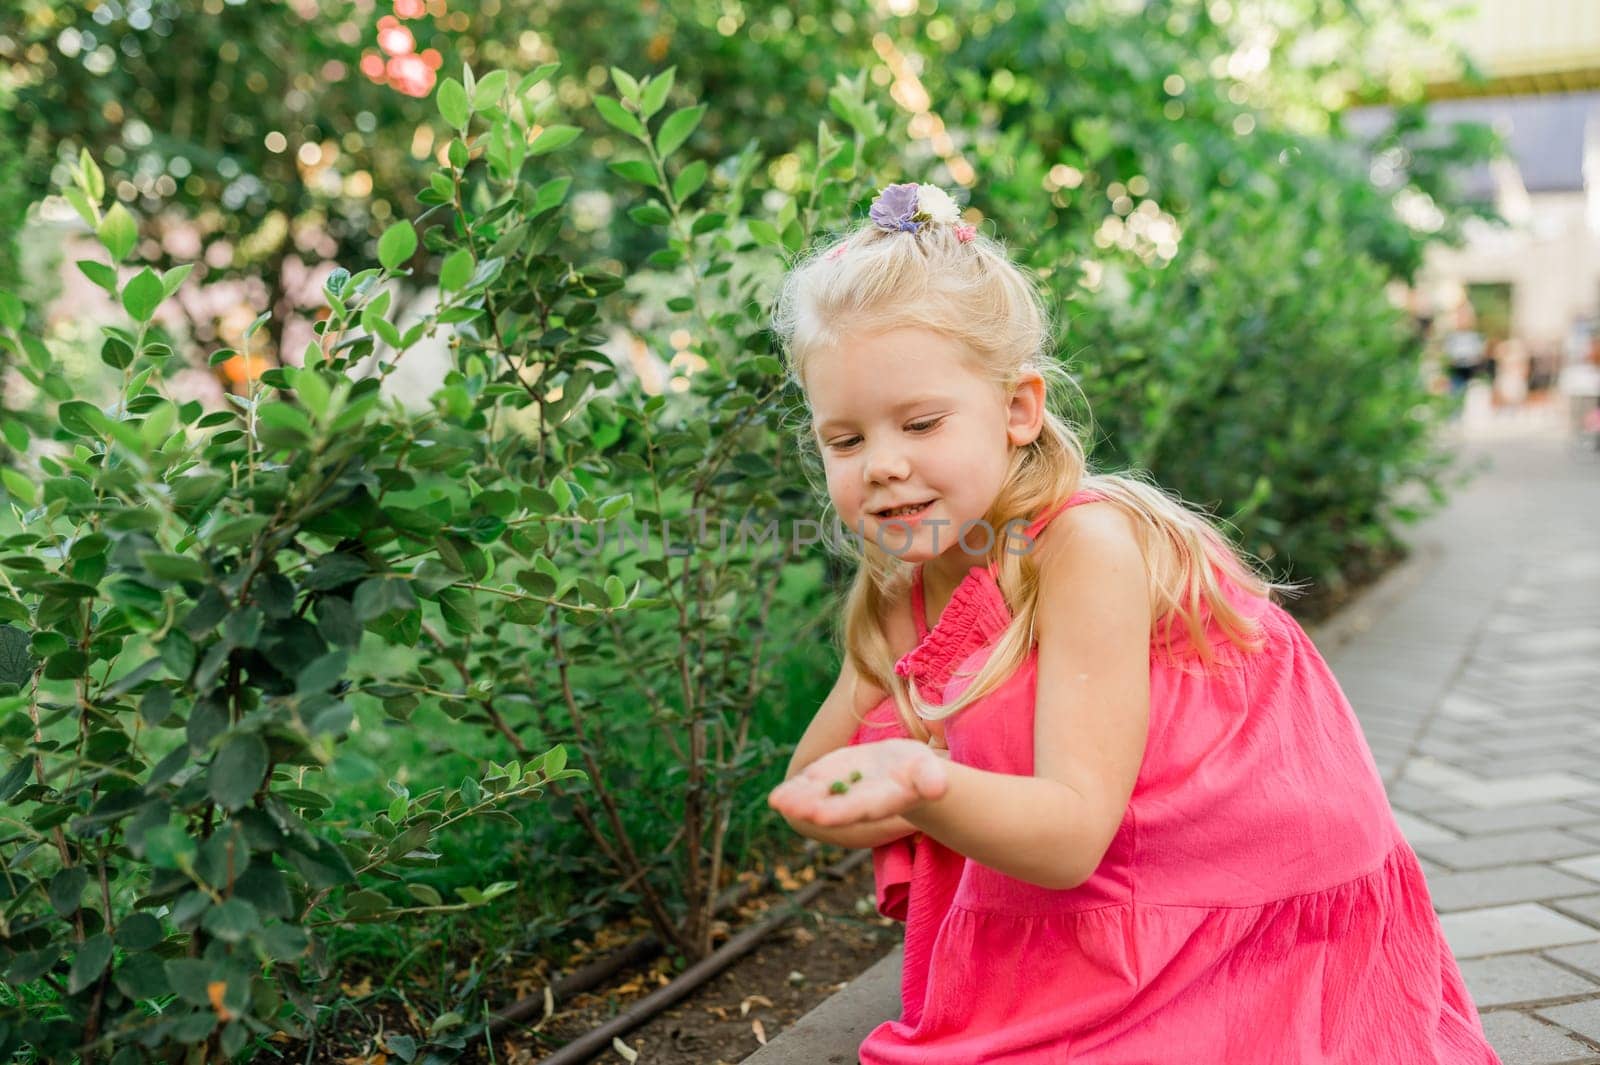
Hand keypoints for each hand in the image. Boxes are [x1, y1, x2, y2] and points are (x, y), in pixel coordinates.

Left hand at [768, 738, 950, 828]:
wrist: (904, 772)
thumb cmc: (920, 772)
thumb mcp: (928, 771)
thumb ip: (931, 780)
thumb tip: (939, 788)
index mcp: (881, 802)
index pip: (860, 809)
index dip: (840, 812)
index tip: (820, 816)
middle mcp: (856, 802)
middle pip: (832, 807)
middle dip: (811, 807)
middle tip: (789, 808)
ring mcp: (840, 792)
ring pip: (815, 799)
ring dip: (796, 800)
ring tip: (776, 801)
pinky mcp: (829, 780)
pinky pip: (809, 787)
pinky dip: (794, 791)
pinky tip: (776, 796)